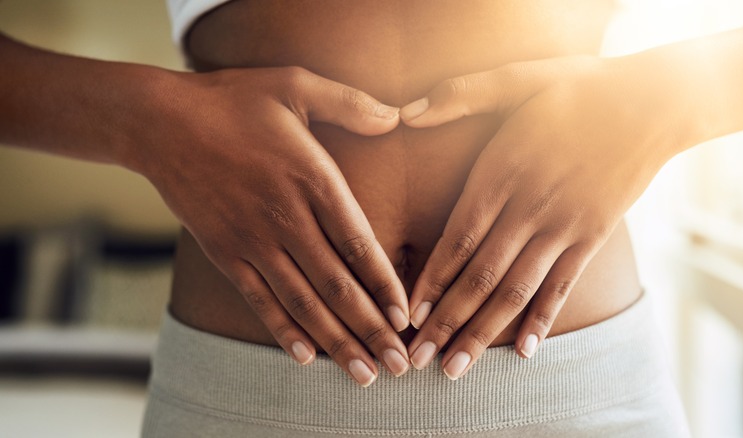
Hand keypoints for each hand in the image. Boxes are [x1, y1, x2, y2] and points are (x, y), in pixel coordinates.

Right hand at [134, 67, 410, 385]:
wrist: (159, 122)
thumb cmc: (232, 101)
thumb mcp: (294, 85)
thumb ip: (349, 102)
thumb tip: (396, 116)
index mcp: (312, 178)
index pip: (359, 243)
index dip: (385, 285)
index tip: (407, 317)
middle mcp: (285, 217)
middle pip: (336, 285)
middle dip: (371, 329)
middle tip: (398, 365)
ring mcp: (252, 240)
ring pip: (302, 302)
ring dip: (336, 342)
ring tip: (363, 374)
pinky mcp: (225, 252)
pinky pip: (259, 300)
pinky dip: (283, 330)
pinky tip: (305, 357)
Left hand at [399, 55, 682, 378]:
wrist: (653, 103)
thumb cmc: (578, 90)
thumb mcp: (518, 78)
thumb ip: (462, 94)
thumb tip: (409, 112)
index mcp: (501, 172)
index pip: (456, 238)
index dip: (429, 280)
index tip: (407, 316)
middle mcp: (529, 207)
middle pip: (479, 275)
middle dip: (444, 321)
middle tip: (416, 359)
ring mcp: (563, 227)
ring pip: (516, 290)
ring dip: (483, 332)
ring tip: (456, 370)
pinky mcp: (593, 237)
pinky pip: (562, 286)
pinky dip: (542, 319)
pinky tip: (523, 352)